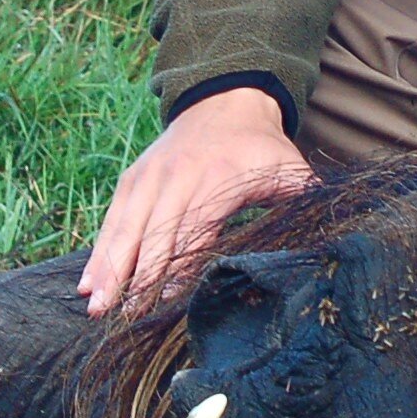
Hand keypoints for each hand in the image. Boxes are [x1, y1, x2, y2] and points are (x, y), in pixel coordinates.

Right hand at [81, 85, 315, 316]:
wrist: (226, 99)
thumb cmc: (262, 148)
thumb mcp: (290, 170)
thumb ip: (303, 202)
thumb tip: (329, 242)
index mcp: (217, 180)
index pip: (194, 230)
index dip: (178, 266)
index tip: (164, 301)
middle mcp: (178, 178)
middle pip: (153, 234)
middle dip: (137, 278)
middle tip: (123, 318)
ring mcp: (151, 177)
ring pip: (126, 228)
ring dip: (109, 268)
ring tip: (94, 305)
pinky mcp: (134, 179)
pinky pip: (114, 218)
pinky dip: (100, 250)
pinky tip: (87, 283)